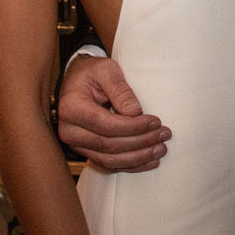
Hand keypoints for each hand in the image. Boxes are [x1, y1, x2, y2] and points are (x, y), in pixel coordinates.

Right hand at [57, 55, 169, 171]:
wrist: (78, 81)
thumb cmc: (92, 72)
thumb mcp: (106, 70)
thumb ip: (120, 88)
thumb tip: (136, 112)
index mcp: (71, 108)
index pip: (106, 125)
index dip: (133, 127)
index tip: (156, 121)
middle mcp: (70, 131)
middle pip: (109, 145)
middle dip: (141, 143)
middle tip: (164, 134)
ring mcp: (77, 144)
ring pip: (109, 160)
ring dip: (138, 158)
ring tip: (161, 149)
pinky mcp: (86, 151)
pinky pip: (108, 164)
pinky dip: (130, 165)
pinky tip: (150, 161)